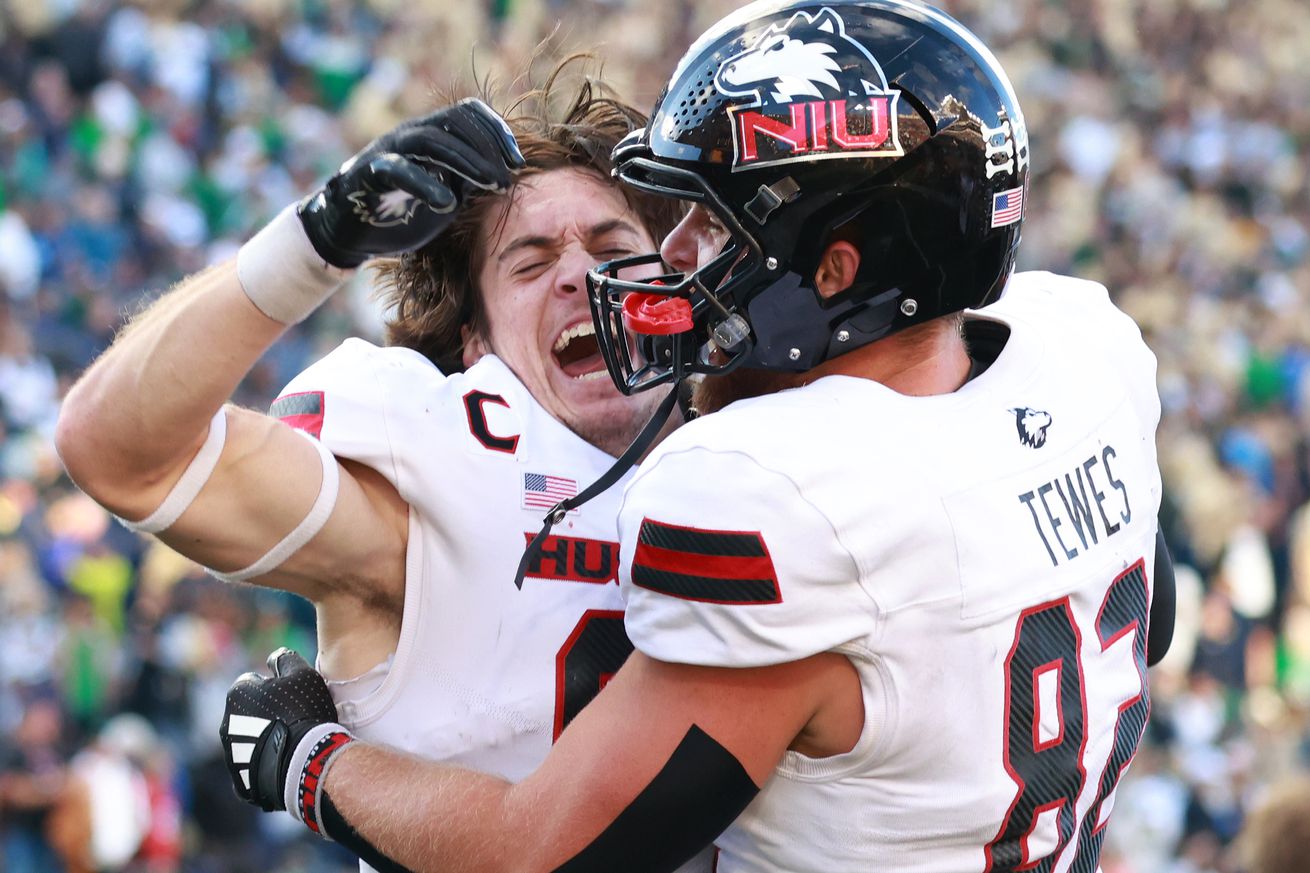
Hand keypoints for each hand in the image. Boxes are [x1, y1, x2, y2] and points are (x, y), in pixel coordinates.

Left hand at [220, 648, 348, 825]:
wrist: (303, 762)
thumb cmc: (303, 712)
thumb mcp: (302, 674)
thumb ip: (286, 659)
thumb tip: (274, 656)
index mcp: (237, 694)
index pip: (254, 681)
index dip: (275, 685)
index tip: (292, 695)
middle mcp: (227, 722)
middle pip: (250, 711)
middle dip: (266, 713)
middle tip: (294, 719)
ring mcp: (231, 754)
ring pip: (250, 739)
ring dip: (265, 738)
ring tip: (293, 743)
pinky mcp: (240, 779)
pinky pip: (254, 765)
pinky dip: (266, 763)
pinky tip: (287, 762)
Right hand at [298, 98, 524, 267]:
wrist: (354, 234)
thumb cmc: (406, 212)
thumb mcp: (449, 193)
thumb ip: (472, 178)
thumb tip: (508, 172)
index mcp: (431, 134)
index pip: (468, 113)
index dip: (497, 131)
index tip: (518, 162)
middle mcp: (410, 134)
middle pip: (454, 121)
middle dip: (487, 148)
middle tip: (507, 179)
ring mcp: (387, 151)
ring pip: (429, 140)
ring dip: (467, 161)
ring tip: (492, 186)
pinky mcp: (367, 174)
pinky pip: (397, 169)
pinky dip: (424, 184)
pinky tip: (447, 203)